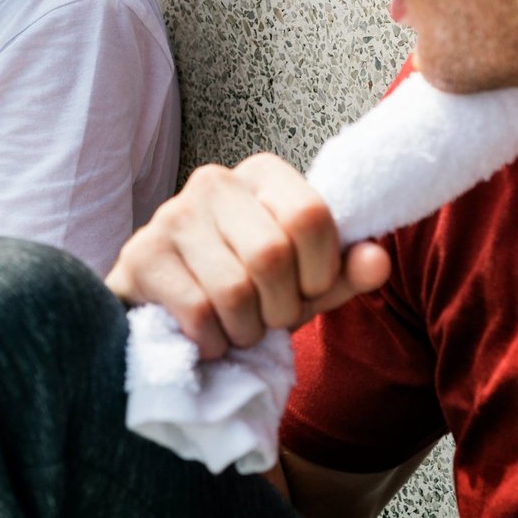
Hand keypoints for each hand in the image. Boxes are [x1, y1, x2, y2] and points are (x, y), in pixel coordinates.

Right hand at [106, 152, 390, 359]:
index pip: (311, 217)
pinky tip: (205, 336)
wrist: (170, 313)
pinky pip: (197, 313)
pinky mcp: (140, 256)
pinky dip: (212, 342)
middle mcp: (214, 181)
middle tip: (267, 317)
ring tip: (236, 327)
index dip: (318, 273)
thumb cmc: (247, 291)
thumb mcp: (304, 284)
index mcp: (263, 174)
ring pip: (233, 290)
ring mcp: (171, 215)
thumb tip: (378, 261)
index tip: (306, 290)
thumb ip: (344, 273)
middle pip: (272, 255)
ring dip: (244, 330)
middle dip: (279, 307)